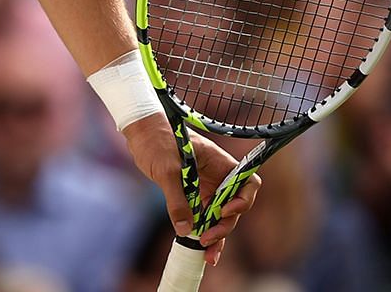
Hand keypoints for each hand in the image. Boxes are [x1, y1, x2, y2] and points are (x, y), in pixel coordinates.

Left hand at [121, 114, 259, 265]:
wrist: (143, 135)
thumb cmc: (159, 142)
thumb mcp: (167, 170)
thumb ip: (177, 199)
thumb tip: (185, 230)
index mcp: (220, 164)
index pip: (247, 183)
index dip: (242, 200)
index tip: (223, 211)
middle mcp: (218, 177)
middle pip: (233, 207)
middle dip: (224, 226)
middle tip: (206, 240)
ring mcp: (207, 187)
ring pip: (219, 216)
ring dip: (216, 236)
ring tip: (208, 256)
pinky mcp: (193, 196)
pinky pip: (204, 218)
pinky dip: (203, 233)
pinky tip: (200, 249)